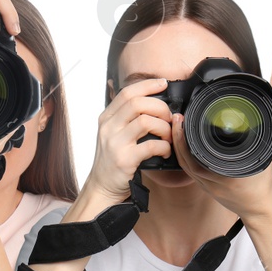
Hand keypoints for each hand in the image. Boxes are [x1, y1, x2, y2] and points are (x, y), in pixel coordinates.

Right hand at [80, 78, 172, 205]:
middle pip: (137, 103)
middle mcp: (108, 128)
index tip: (163, 83)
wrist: (102, 187)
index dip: (147, 85)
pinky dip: (164, 147)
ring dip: (164, 127)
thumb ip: (126, 118)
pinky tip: (165, 151)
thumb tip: (151, 102)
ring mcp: (115, 143)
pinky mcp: (124, 159)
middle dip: (160, 107)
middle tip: (169, 117)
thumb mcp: (113, 134)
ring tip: (168, 136)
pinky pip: (151, 146)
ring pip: (145, 121)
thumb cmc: (112, 160)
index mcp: (107, 118)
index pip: (127, 93)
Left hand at [171, 113, 271, 221]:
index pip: (198, 156)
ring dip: (179, 147)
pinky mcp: (207, 189)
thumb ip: (253, 141)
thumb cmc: (263, 184)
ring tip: (177, 129)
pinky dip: (185, 158)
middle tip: (177, 120)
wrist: (261, 208)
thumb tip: (248, 121)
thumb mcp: (261, 159)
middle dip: (178, 139)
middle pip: (187, 161)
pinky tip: (184, 146)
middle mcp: (213, 182)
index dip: (187, 139)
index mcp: (226, 175)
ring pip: (186, 167)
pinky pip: (191, 172)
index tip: (184, 121)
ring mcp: (208, 187)